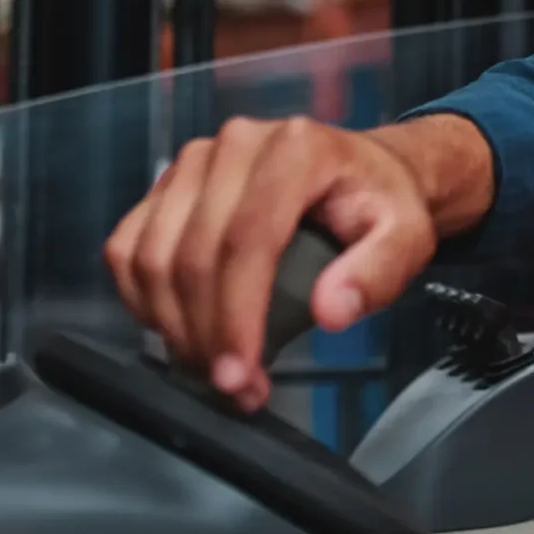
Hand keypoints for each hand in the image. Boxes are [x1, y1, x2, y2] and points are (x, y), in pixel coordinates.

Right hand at [103, 113, 494, 410]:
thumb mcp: (405, 237)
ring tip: (211, 369)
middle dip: (204, 336)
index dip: (234, 316)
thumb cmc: (380, 203)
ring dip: (171, 327)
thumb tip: (330, 311)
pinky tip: (176, 334)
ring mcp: (193, 162)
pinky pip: (127, 248)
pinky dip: (141, 300)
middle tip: (233, 388)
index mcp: (294, 150)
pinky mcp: (166, 184)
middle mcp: (234, 146)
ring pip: (151, 255)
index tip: (240, 377)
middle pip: (192, 253)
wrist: (362, 170)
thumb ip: (377, 273)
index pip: (247, 240)